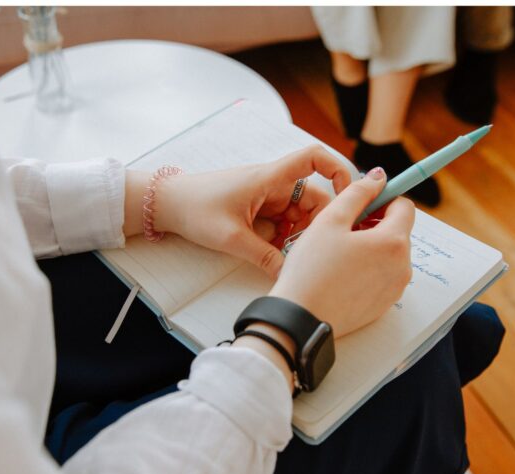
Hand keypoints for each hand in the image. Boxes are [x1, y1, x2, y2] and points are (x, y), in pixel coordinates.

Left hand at [151, 145, 350, 277]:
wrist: (166, 204)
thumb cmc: (195, 208)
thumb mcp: (232, 238)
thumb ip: (264, 257)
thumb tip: (289, 275)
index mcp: (270, 177)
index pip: (314, 158)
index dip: (338, 170)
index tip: (348, 196)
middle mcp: (273, 183)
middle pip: (314, 197)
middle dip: (316, 224)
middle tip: (308, 249)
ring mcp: (266, 196)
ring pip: (299, 214)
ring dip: (298, 234)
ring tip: (286, 254)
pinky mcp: (258, 209)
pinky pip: (283, 222)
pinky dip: (283, 237)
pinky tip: (273, 253)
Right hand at [269, 167, 415, 337]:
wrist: (301, 318)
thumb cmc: (312, 269)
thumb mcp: (330, 220)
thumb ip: (358, 193)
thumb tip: (378, 177)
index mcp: (393, 242)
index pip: (404, 206)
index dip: (383, 199)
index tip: (362, 203)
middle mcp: (402, 267)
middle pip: (398, 231)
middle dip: (375, 223)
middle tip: (342, 228)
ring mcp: (395, 288)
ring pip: (389, 254)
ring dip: (371, 246)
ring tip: (339, 252)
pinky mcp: (384, 305)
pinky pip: (382, 276)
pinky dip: (368, 268)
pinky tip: (341, 272)